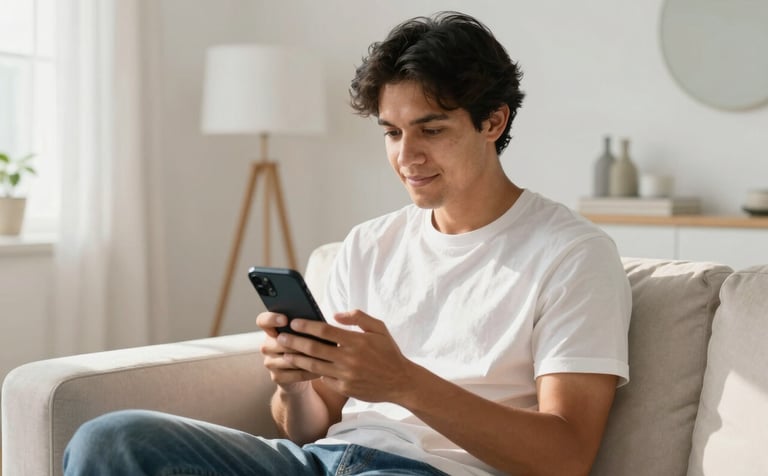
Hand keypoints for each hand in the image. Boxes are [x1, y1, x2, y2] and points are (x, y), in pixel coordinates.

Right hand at [255, 311, 319, 392]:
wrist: (301, 372)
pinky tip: (321, 371)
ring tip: (323, 357)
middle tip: (316, 343)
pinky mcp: (276, 376)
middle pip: (280, 342)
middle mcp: (267, 346)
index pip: (263, 320)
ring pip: (289, 359)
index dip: (272, 319)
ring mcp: (269, 362)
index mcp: (271, 330)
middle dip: (298, 343)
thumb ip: (304, 328)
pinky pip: (294, 374)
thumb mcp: (303, 334)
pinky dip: (309, 372)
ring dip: (306, 359)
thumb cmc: (304, 347)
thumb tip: (314, 323)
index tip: (285, 320)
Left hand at [276, 309, 416, 403]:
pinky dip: (312, 372)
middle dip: (294, 342)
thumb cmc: (389, 352)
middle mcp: (349, 358)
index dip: (306, 326)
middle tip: (281, 337)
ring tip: (284, 354)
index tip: (293, 322)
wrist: (400, 382)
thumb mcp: (379, 328)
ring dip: (297, 359)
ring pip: (314, 366)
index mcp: (356, 341)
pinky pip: (324, 378)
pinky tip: (302, 367)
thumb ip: (358, 317)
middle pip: (314, 348)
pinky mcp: (344, 388)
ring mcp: (346, 375)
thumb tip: (335, 315)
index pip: (325, 331)